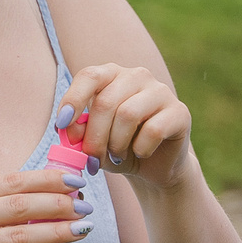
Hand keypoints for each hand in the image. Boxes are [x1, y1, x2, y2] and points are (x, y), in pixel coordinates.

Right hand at [0, 167, 91, 242]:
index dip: (47, 179)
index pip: (11, 181)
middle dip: (57, 204)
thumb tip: (57, 196)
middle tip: (85, 208)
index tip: (76, 182)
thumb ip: (2, 209)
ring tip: (82, 230)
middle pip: (18, 205)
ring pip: (20, 236)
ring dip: (57, 232)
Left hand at [60, 63, 195, 190]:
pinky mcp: (180, 112)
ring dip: (116, 144)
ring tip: (116, 156)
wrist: (153, 167)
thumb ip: (80, 133)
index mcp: (112, 75)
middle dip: (94, 136)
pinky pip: (153, 130)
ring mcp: (161, 91)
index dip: (72, 100)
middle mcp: (137, 76)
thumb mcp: (93, 142)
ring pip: (128, 114)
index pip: (89, 76)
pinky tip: (141, 153)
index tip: (61, 126)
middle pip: (106, 101)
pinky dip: (141, 149)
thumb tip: (70, 131)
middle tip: (91, 159)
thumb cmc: (118, 149)